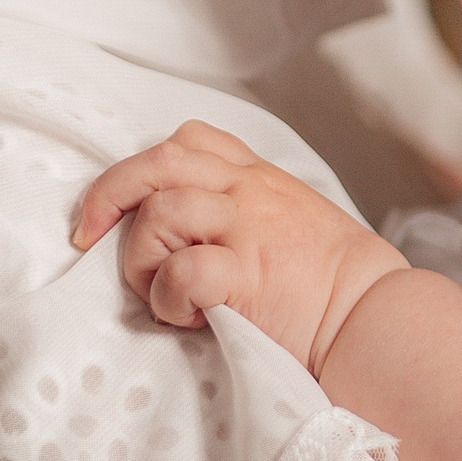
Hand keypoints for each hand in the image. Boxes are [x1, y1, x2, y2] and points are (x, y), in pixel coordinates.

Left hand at [70, 120, 408, 374]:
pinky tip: (189, 318)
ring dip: (143, 259)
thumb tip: (177, 234)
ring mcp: (249, 229)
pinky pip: (184, 270)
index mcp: (257, 178)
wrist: (373, 319)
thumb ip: (240, 213)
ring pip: (161, 210)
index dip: (137, 170)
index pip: (188, 141)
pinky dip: (169, 298)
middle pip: (159, 161)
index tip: (111, 212)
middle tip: (88, 237)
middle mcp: (249, 192)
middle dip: (108, 196)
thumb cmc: (328, 286)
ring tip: (163, 295)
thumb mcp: (287, 223)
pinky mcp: (249, 273)